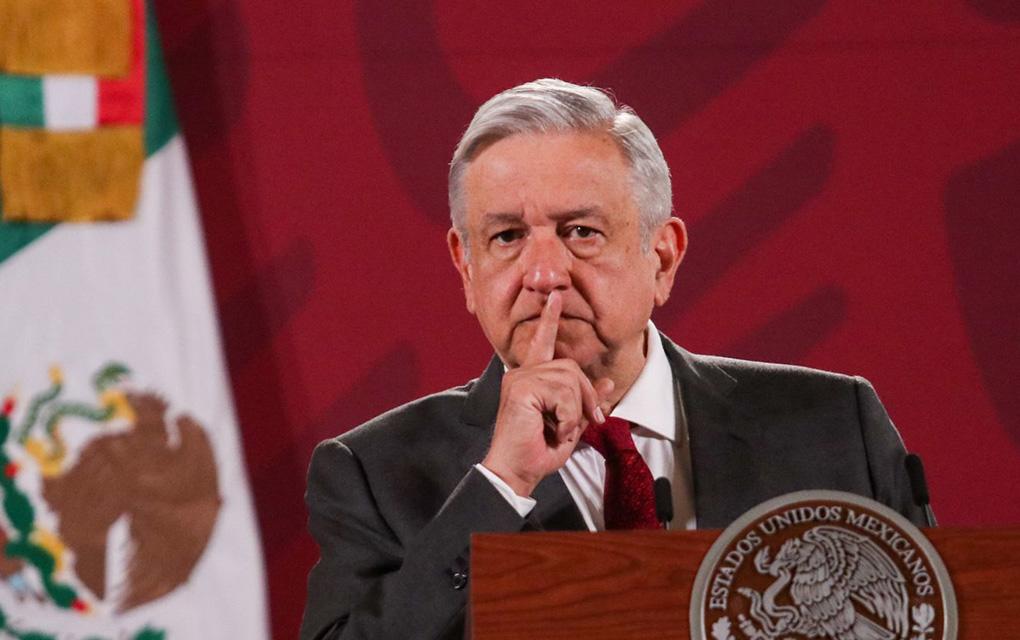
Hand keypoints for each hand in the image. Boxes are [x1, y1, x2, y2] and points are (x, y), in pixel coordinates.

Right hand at [482, 291, 613, 496]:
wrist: (517, 472)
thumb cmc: (538, 452)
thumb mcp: (571, 424)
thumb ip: (586, 401)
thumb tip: (609, 381)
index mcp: (530, 378)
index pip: (542, 343)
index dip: (550, 319)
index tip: (556, 297)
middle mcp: (521, 374)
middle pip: (570, 367)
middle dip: (587, 394)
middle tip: (593, 419)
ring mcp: (519, 379)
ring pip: (569, 379)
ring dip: (575, 410)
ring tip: (562, 430)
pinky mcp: (520, 389)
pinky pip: (562, 393)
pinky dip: (568, 417)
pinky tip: (556, 430)